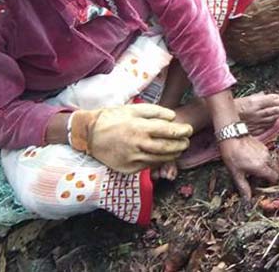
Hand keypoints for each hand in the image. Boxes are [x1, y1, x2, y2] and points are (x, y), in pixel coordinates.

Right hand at [72, 104, 191, 173]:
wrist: (89, 134)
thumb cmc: (113, 118)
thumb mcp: (134, 109)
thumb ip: (155, 112)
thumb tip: (173, 117)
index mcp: (141, 128)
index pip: (169, 131)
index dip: (182, 131)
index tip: (189, 130)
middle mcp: (138, 144)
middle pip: (168, 148)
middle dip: (181, 145)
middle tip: (187, 142)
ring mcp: (133, 158)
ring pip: (160, 159)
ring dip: (172, 155)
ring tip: (178, 149)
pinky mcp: (128, 168)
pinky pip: (148, 166)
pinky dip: (158, 161)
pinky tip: (162, 156)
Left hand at [219, 136, 278, 202]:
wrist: (232, 137)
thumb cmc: (232, 156)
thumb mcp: (236, 174)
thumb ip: (244, 187)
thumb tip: (247, 199)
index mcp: (261, 167)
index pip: (274, 177)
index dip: (271, 183)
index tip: (265, 184)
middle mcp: (266, 159)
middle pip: (276, 170)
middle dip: (272, 175)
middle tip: (263, 179)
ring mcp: (266, 151)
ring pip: (273, 162)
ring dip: (269, 167)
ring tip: (257, 170)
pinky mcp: (263, 146)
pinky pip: (268, 156)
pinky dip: (266, 160)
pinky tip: (255, 161)